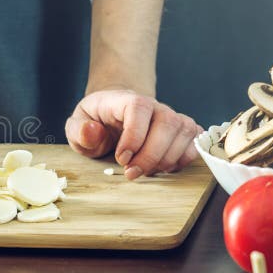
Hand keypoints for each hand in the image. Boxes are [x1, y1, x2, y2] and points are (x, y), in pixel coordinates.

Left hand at [64, 89, 202, 179]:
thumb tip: (92, 131)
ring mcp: (172, 117)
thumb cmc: (96, 121)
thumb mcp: (77, 125)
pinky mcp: (183, 131)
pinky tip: (163, 168)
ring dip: (167, 159)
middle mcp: (154, 106)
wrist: (113, 116)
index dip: (134, 135)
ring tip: (144, 172)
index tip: (122, 157)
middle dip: (151, 155)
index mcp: (125, 99)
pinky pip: (194, 142)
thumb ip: (79, 130)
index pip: (138, 107)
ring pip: (184, 132)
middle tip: (131, 173)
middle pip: (167, 122)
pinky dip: (183, 160)